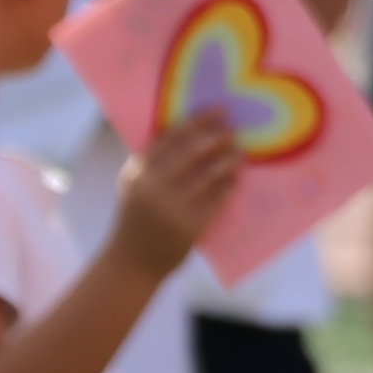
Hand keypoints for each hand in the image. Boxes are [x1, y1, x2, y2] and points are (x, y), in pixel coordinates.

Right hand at [115, 112, 248, 271]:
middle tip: (233, 129)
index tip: (217, 111)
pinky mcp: (189, 226)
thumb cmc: (137, 218)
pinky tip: (236, 178)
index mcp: (137, 172)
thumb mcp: (135, 186)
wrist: (132, 262)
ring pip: (208, 175)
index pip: (170, 138)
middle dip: (215, 136)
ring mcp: (171, 208)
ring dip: (227, 160)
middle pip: (190, 152)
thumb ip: (153, 163)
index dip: (196, 122)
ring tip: (240, 151)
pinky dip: (228, 186)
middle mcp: (152, 187)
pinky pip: (216, 200)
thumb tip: (190, 132)